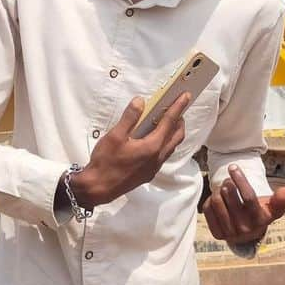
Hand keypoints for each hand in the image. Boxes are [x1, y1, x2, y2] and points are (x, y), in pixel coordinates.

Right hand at [69, 93, 189, 207]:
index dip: (178, 107)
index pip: (169, 122)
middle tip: (178, 108)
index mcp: (152, 147)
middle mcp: (157, 158)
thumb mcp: (115, 136)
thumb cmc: (105, 162)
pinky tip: (154, 140)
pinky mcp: (148, 174)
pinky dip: (165, 143)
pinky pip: (163, 156)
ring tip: (168, 122)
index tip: (186, 96)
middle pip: (176, 136)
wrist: (98, 188)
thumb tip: (140, 101)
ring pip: (171, 147)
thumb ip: (130, 118)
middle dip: (180, 121)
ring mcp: (154, 168)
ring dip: (173, 133)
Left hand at [202, 164, 284, 244]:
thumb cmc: (261, 213)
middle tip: (229, 180)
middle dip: (228, 183)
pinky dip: (210, 201)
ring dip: (218, 191)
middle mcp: (245, 229)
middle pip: (229, 196)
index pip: (248, 197)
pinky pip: (207, 209)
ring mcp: (230, 233)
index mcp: (260, 220)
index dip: (240, 179)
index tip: (233, 167)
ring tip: (224, 189)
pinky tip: (219, 201)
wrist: (249, 233)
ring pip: (216, 201)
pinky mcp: (217, 234)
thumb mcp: (274, 207)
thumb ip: (283, 197)